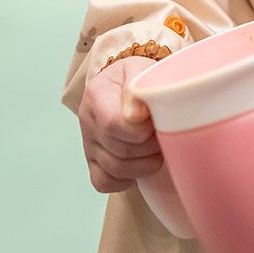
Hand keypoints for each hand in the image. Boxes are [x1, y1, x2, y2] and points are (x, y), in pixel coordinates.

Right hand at [78, 57, 163, 193]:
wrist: (123, 84)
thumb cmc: (137, 77)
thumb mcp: (140, 69)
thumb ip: (138, 86)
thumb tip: (137, 115)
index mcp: (97, 94)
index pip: (113, 124)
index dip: (141, 130)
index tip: (157, 121)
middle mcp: (88, 121)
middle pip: (120, 150)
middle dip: (151, 146)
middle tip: (165, 134)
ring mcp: (89, 144)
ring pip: (116, 170)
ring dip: (146, 164)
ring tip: (158, 147)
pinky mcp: (92, 162)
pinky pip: (104, 182)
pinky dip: (127, 179)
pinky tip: (140, 163)